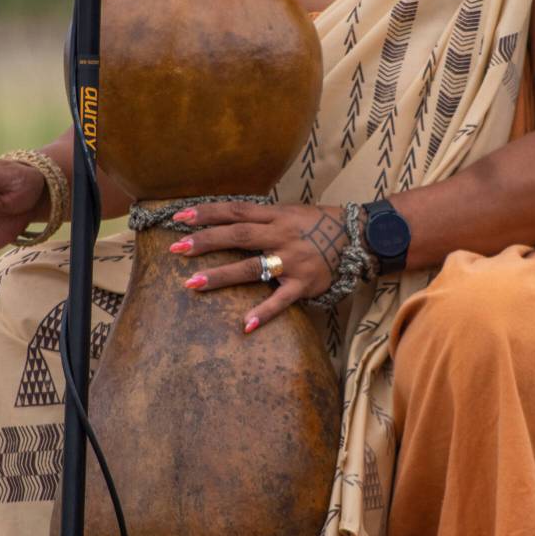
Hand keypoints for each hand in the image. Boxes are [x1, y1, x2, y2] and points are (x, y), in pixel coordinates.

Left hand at [168, 200, 349, 332]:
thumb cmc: (318, 225)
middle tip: (176, 247)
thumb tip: (226, 217)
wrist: (358, 237)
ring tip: (193, 283)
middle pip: (238, 235)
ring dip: (222, 275)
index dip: (208, 213)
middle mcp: (281, 236)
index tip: (180, 216)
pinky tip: (246, 325)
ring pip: (252, 267)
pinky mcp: (304, 284)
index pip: (236, 210)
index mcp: (276, 216)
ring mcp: (292, 261)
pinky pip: (281, 300)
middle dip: (205, 241)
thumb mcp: (290, 212)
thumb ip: (261, 217)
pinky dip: (264, 312)